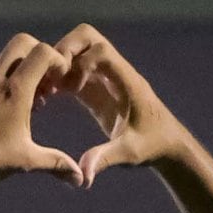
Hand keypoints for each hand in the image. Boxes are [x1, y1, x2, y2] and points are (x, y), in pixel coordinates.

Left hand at [0, 34, 92, 185]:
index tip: (61, 80)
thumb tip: (80, 179)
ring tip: (30, 96)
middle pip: (21, 42)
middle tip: (45, 79)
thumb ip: (55, 163)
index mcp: (14, 91)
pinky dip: (4, 78)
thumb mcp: (25, 160)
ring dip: (21, 67)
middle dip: (38, 54)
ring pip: (4, 56)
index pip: (41, 52)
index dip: (57, 59)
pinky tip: (8, 106)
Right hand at [50, 25, 196, 184]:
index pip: (101, 50)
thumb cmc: (153, 147)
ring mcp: (106, 78)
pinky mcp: (99, 90)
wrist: (167, 146)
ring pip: (79, 49)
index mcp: (126, 80)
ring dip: (59, 63)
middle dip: (64, 51)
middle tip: (51, 79)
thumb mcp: (129, 154)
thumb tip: (84, 175)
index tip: (70, 89)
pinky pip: (75, 71)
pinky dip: (59, 77)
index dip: (80, 63)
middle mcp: (116, 72)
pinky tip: (47, 97)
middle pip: (87, 37)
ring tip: (45, 90)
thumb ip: (105, 159)